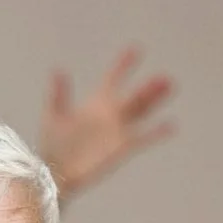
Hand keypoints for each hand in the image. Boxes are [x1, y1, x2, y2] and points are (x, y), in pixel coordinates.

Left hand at [39, 48, 173, 201]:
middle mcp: (110, 114)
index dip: (122, 65)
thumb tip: (58, 70)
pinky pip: (143, 138)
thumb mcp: (53, 116)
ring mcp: (118, 130)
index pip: (112, 79)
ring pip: (142, 112)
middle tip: (163, 76)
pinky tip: (170, 125)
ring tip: (169, 88)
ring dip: (155, 101)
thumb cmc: (52, 145)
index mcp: (95, 103)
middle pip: (134, 96)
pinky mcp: (122, 148)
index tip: (134, 49)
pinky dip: (157, 133)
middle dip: (148, 86)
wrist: (56, 172)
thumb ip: (58, 94)